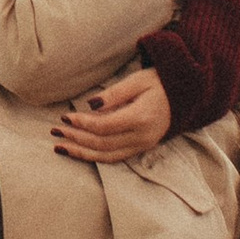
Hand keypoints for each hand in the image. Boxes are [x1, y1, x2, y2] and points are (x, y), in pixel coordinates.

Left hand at [51, 69, 171, 160]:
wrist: (184, 96)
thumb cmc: (159, 83)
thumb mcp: (137, 80)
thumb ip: (114, 93)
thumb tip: (90, 105)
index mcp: (141, 117)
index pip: (105, 127)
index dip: (83, 124)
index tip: (66, 117)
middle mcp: (142, 136)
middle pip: (102, 144)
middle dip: (77, 138)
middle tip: (55, 130)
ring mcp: (142, 146)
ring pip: (106, 156)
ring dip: (81, 152)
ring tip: (60, 145)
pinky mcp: (140, 149)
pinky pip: (114, 158)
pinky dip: (93, 157)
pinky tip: (78, 152)